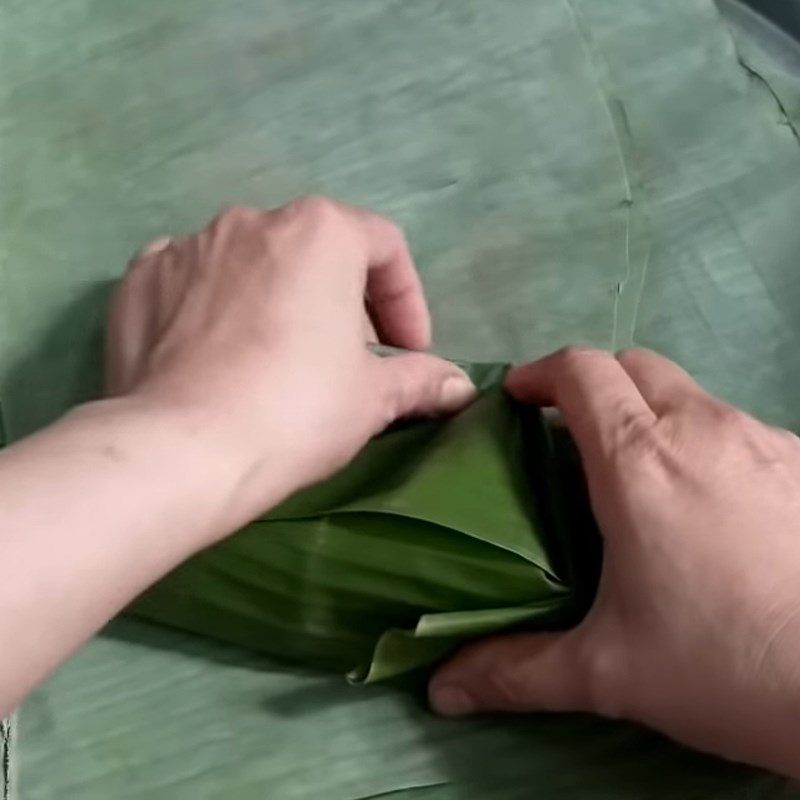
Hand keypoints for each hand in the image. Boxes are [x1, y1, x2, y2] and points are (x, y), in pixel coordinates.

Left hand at [107, 197, 473, 531]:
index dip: (407, 301)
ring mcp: (188, 246)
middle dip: (341, 301)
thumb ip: (421, 379)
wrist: (183, 451)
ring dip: (277, 300)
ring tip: (276, 359)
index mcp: (320, 231)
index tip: (407, 352)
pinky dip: (213, 305)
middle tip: (346, 360)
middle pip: (316, 251)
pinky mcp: (139, 280)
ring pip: (252, 264)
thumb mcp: (372, 398)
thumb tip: (459, 386)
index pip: (384, 247)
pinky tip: (216, 352)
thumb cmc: (297, 411)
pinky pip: (191, 281)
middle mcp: (252, 220)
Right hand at [429, 347, 799, 775]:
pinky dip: (702, 441)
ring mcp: (762, 439)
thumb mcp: (608, 671)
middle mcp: (702, 428)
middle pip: (635, 366)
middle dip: (594, 386)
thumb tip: (443, 690)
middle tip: (571, 436)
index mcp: (638, 460)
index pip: (581, 371)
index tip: (518, 398)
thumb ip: (517, 671)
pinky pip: (736, 428)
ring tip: (639, 475)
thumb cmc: (721, 665)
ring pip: (689, 395)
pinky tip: (710, 504)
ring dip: (651, 414)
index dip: (541, 373)